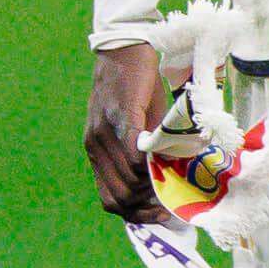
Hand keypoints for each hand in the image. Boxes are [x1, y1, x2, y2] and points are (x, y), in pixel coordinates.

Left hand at [83, 40, 172, 223]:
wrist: (124, 52)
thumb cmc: (133, 92)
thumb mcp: (134, 130)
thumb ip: (141, 156)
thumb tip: (164, 184)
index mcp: (97, 154)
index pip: (110, 200)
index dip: (135, 214)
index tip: (159, 214)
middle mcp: (96, 147)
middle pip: (119, 196)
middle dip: (146, 206)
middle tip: (170, 202)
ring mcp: (105, 133)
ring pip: (128, 179)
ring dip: (152, 187)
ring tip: (172, 183)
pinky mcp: (122, 116)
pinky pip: (133, 153)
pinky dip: (150, 164)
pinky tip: (166, 163)